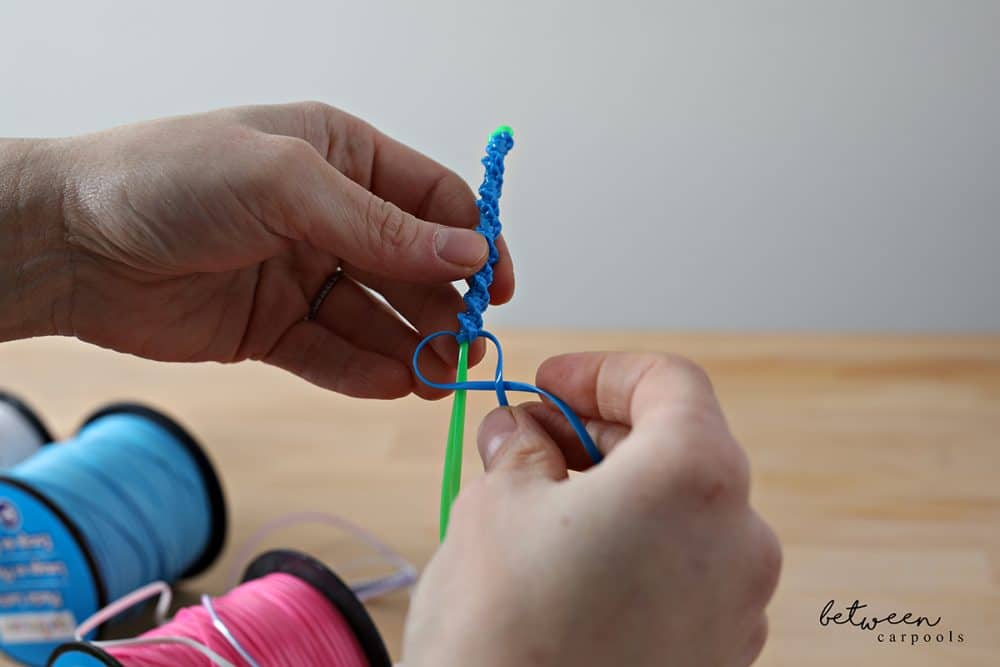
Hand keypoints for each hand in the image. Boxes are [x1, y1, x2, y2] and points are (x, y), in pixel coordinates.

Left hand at [0, 102, 512, 397]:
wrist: (69, 242)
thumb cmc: (170, 180)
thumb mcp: (287, 183)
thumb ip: (382, 226)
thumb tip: (469, 254)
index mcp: (342, 157)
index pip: (434, 200)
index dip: (475, 242)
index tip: (497, 288)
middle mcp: (331, 216)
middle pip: (416, 267)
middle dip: (447, 308)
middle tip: (468, 349)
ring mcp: (304, 275)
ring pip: (381, 317)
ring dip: (415, 348)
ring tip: (440, 379)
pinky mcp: (274, 329)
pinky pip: (335, 354)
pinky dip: (367, 372)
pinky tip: (396, 386)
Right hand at [403, 352, 780, 666]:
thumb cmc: (504, 631)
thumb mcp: (496, 506)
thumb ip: (517, 447)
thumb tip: (518, 428)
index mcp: (694, 477)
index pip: (668, 381)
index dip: (601, 371)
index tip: (547, 382)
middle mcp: (741, 538)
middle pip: (680, 445)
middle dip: (600, 432)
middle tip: (530, 439)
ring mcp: (739, 605)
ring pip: (683, 512)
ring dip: (617, 490)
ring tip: (542, 503)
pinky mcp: (720, 654)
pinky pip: (686, 571)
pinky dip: (637, 547)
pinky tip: (573, 563)